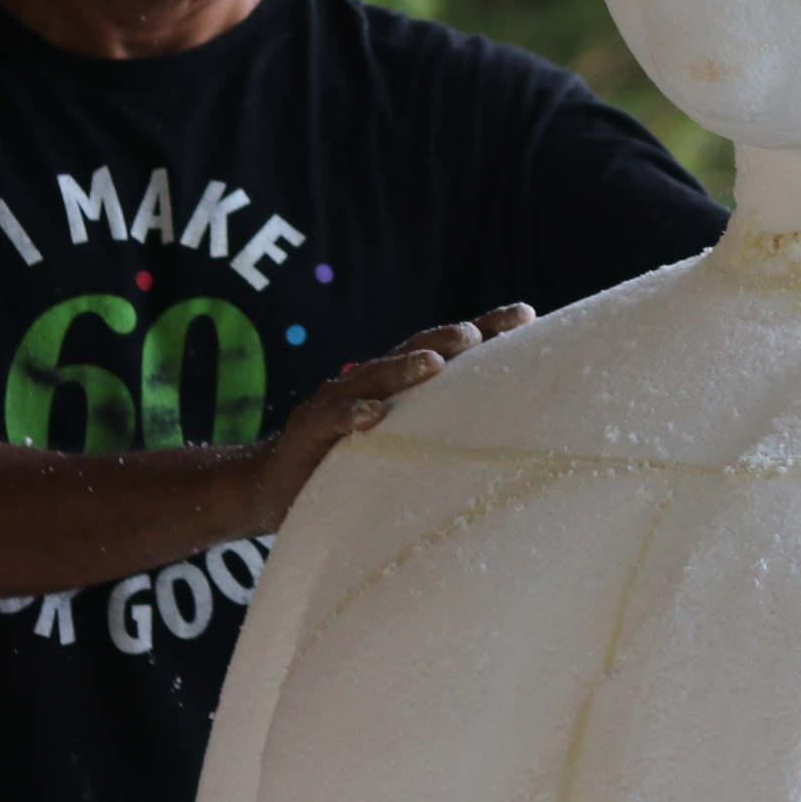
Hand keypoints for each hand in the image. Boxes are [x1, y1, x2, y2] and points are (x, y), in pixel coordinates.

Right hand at [251, 303, 534, 527]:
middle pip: (414, 350)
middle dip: (446, 338)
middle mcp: (371, 383)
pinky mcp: (310, 431)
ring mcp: (337, 403)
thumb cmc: (352, 462)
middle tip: (476, 334)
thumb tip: (514, 421)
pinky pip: (333, 420)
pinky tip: (374, 415)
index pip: (447, 349)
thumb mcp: (404, 440)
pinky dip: (353, 416)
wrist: (274, 487)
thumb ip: (442, 425)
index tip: (527, 314)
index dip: (486, 328)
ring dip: (403, 369)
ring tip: (433, 364)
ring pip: (374, 378)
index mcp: (400, 384)